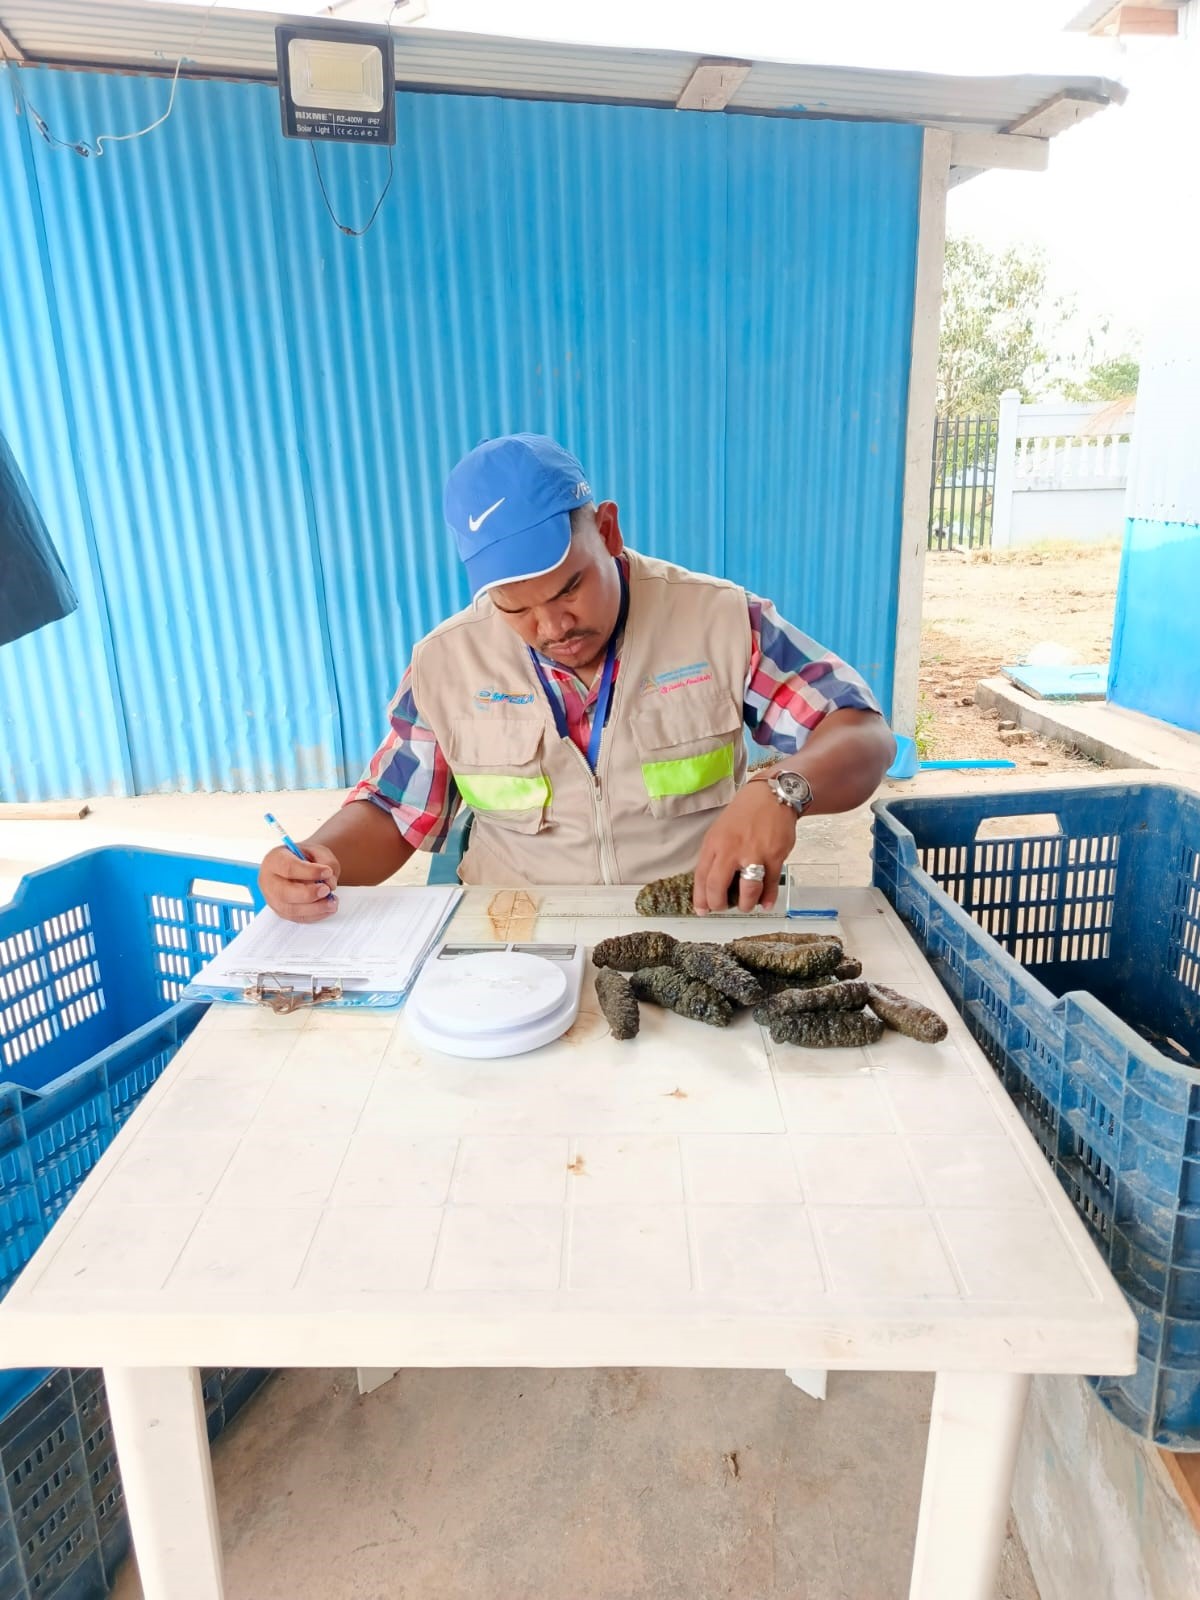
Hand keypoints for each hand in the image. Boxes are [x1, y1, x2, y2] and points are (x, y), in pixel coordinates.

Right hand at [257, 843, 339, 923]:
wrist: (300, 866)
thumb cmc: (305, 858)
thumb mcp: (317, 851)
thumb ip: (326, 862)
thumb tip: (329, 882)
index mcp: (274, 860)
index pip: (288, 868)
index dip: (309, 872)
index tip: (327, 871)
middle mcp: (269, 880)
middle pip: (284, 893)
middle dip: (309, 894)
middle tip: (327, 890)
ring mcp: (273, 898)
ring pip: (291, 909)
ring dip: (315, 908)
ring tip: (332, 902)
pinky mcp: (282, 911)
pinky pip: (297, 918)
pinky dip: (315, 915)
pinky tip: (327, 908)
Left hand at [692, 780, 796, 913]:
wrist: (772, 796)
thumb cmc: (745, 813)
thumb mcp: (719, 830)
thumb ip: (715, 854)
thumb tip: (711, 882)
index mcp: (714, 843)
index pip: (701, 876)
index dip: (701, 898)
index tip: (702, 909)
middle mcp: (731, 850)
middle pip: (718, 887)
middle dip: (718, 904)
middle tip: (722, 908)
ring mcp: (754, 854)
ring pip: (747, 891)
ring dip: (745, 904)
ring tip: (745, 905)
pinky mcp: (774, 856)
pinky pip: (770, 884)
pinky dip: (768, 898)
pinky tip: (764, 903)